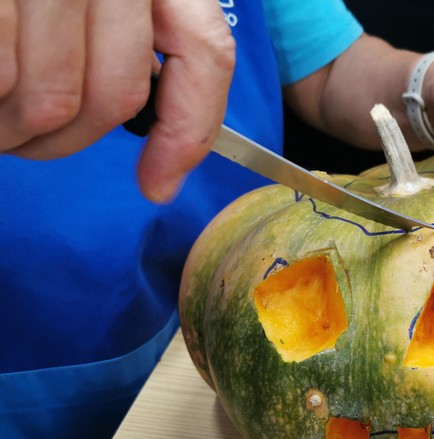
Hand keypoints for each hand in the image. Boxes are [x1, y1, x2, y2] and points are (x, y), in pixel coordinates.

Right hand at [0, 0, 234, 201]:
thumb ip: (124, 54)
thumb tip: (161, 173)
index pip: (204, 50)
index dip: (187, 133)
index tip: (158, 183)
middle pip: (118, 95)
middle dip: (68, 140)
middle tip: (26, 139)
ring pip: (54, 99)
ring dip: (16, 130)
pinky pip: (2, 77)